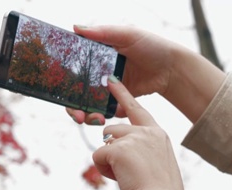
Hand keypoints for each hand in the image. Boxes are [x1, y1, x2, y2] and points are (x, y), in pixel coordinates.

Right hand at [66, 25, 225, 125]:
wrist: (173, 68)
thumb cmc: (152, 46)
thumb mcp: (128, 34)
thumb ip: (103, 32)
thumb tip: (76, 28)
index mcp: (96, 55)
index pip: (72, 69)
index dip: (62, 82)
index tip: (59, 93)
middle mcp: (99, 72)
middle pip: (77, 92)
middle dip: (74, 107)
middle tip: (78, 116)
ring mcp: (110, 88)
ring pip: (91, 105)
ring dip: (89, 115)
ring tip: (95, 120)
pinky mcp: (122, 100)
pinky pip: (110, 111)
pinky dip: (109, 115)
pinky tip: (114, 115)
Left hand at [93, 75, 184, 189]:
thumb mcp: (158, 165)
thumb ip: (143, 151)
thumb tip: (119, 149)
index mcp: (159, 134)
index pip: (138, 110)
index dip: (123, 95)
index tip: (111, 80)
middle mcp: (147, 132)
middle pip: (113, 129)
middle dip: (112, 148)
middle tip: (126, 170)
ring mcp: (133, 138)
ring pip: (105, 140)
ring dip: (109, 160)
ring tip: (127, 175)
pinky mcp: (118, 148)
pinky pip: (98, 155)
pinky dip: (104, 170)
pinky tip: (120, 179)